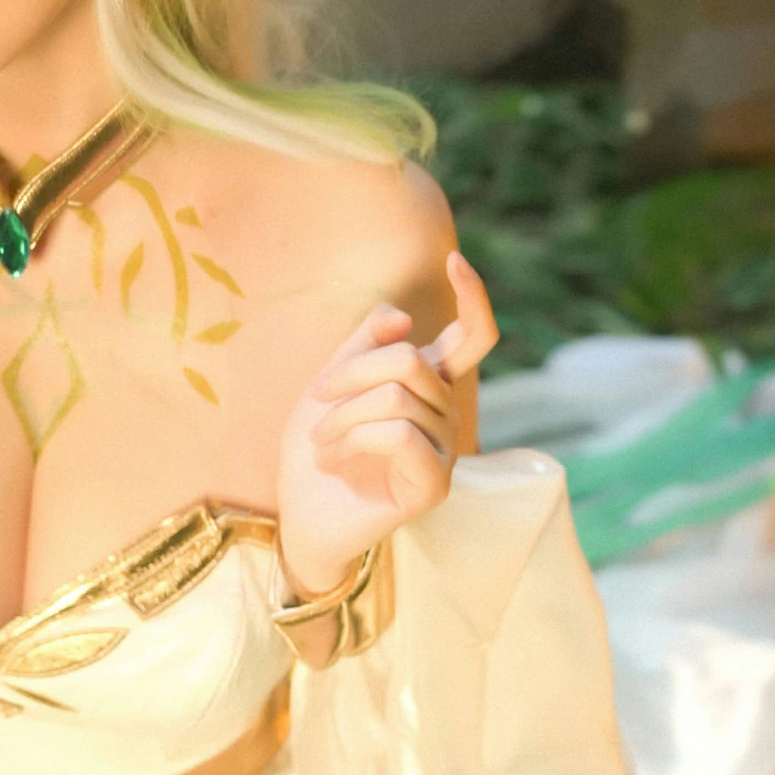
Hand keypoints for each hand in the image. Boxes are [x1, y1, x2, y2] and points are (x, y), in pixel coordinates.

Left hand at [276, 252, 498, 593]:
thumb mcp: (331, 383)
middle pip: (411, 359)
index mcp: (430, 385)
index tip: (454, 260)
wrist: (300, 514)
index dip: (473, 296)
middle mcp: (448, 412)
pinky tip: (333, 458)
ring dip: (343, 413)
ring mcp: (447, 449)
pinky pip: (398, 433)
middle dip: (351, 372)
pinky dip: (353, 438)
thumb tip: (405, 319)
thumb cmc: (317, 450)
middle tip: (318, 399)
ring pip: (398, 396)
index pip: (475, 335)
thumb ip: (364, 344)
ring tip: (321, 440)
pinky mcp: (435, 483)